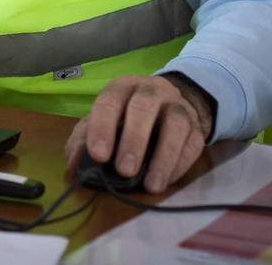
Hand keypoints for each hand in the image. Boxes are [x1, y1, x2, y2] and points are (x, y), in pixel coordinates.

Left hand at [64, 74, 212, 194]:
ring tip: (151, 185)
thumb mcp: (103, 121)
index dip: (102, 127)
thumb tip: (75, 164)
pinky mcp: (196, 127)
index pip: (110, 101)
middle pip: (143, 107)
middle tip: (124, 170)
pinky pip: (193, 143)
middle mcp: (151, 91)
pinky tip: (167, 180)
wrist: (169, 104)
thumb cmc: (127, 115)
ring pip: (175, 124)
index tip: (98, 155)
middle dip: (134, 140)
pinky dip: (180, 164)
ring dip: (163, 156)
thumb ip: (84, 140)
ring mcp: (177, 106)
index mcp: (122, 87)